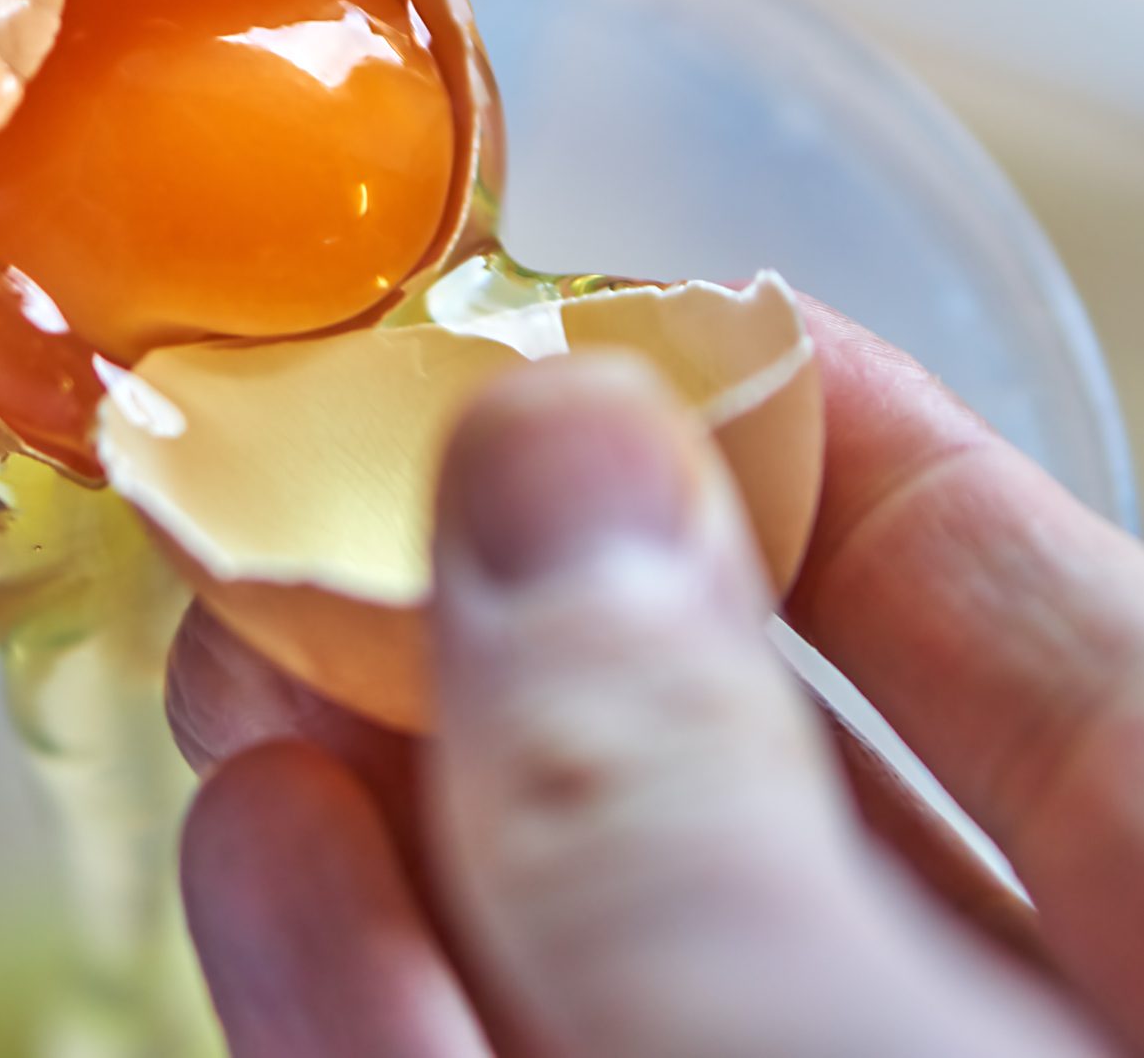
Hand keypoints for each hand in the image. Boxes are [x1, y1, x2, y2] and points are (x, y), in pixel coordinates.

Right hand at [170, 305, 1143, 1055]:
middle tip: (332, 514)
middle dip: (523, 635)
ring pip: (615, 935)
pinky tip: (272, 883)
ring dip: (406, 811)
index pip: (1047, 630)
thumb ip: (670, 796)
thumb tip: (548, 455)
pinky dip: (382, 1001)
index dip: (824, 440)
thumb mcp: (831, 1056)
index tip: (609, 318)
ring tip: (255, 700)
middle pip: (776, 780)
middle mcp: (1016, 1039)